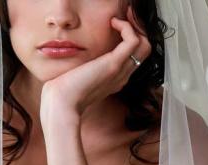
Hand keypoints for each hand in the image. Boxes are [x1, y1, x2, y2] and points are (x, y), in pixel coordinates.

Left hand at [40, 7, 151, 123]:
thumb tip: (81, 59)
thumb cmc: (64, 93)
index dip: (130, 38)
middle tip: (125, 17)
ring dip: (135, 26)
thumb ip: (85, 68)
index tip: (118, 24)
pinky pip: (133, 41)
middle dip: (137, 29)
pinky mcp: (113, 65)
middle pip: (144, 50)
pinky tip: (112, 23)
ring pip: (144, 45)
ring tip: (119, 19)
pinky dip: (127, 27)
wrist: (62, 104)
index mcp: (114, 79)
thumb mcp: (78, 78)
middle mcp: (122, 76)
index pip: (134, 57)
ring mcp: (120, 71)